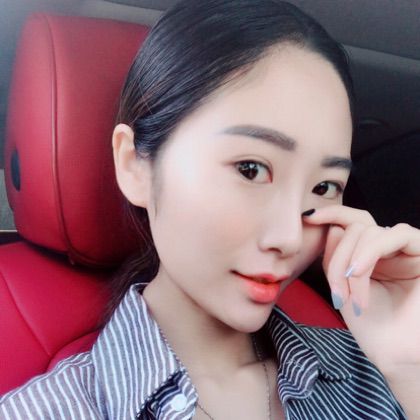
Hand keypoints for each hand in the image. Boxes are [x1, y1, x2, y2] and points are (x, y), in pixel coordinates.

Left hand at [303, 205, 419, 373]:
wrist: (395, 354)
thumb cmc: (371, 324)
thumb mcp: (341, 286)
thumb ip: (336, 257)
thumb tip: (332, 226)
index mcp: (370, 253)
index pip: (353, 221)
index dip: (332, 214)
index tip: (308, 218)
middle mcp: (390, 248)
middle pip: (355, 228)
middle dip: (337, 258)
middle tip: (335, 293)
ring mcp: (408, 250)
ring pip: (370, 232)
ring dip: (351, 262)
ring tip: (349, 296)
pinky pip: (400, 235)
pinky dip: (371, 252)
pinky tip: (358, 274)